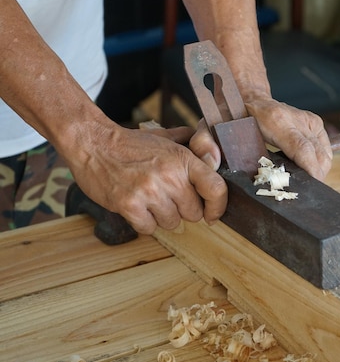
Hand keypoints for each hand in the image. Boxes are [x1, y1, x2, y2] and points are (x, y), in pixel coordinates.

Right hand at [69, 124, 226, 233]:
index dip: (218, 206)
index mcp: (183, 158)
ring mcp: (148, 191)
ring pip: (172, 223)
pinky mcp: (128, 205)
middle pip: (193, 213)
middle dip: (183, 209)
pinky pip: (149, 228)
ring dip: (162, 216)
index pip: (216, 188)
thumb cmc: (133, 144)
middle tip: (167, 196)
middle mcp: (169, 175)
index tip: (212, 214)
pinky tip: (136, 205)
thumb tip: (216, 158)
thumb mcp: (168, 138)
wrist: (93, 143)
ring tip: (149, 198)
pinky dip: (144, 221)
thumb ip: (195, 147)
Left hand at [245, 98, 332, 179]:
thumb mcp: (250, 143)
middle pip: (319, 154)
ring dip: (319, 170)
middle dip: (317, 175)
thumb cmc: (250, 124)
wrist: (259, 103)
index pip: (302, 149)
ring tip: (307, 177)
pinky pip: (326, 148)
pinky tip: (310, 166)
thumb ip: (261, 160)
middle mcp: (298, 119)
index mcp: (278, 121)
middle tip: (307, 188)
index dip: (311, 169)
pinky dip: (321, 161)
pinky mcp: (317, 123)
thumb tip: (278, 181)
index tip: (313, 184)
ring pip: (325, 154)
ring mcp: (310, 120)